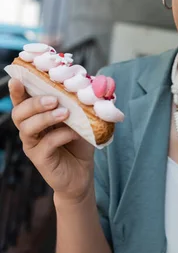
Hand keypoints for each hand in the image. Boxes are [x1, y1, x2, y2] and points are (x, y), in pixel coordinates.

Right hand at [9, 78, 94, 203]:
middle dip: (34, 103)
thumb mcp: (80, 119)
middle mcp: (30, 129)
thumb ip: (78, 103)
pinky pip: (46, 144)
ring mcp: (33, 145)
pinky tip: (74, 134)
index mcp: (36, 116)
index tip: (17, 79)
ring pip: (28, 128)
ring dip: (45, 118)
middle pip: (19, 113)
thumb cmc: (79, 142)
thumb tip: (84, 83)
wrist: (82, 173)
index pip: (22, 100)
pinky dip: (61, 136)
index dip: (17, 90)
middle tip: (54, 100)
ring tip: (65, 114)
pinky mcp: (40, 159)